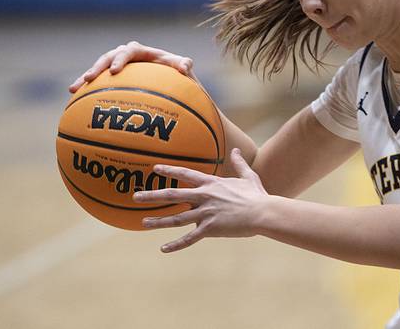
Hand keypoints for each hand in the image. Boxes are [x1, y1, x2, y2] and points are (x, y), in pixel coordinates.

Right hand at [68, 40, 194, 92]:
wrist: (167, 80)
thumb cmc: (176, 73)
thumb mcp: (182, 68)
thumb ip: (184, 64)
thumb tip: (185, 66)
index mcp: (141, 51)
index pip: (128, 50)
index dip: (120, 59)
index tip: (114, 71)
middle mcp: (125, 56)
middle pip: (107, 57)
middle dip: (97, 68)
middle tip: (90, 79)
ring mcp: (116, 66)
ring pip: (97, 69)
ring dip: (85, 78)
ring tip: (74, 89)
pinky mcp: (110, 78)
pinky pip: (96, 83)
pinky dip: (85, 90)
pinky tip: (73, 100)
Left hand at [133, 149, 268, 252]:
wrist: (263, 212)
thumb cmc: (257, 195)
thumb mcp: (248, 176)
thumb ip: (239, 164)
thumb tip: (237, 151)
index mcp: (211, 184)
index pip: (185, 174)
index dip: (170, 171)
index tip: (155, 168)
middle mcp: (204, 197)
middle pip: (173, 195)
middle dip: (153, 195)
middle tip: (136, 196)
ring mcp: (206, 213)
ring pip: (176, 218)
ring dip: (158, 221)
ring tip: (143, 222)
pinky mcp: (210, 229)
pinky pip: (189, 239)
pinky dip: (176, 245)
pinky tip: (163, 249)